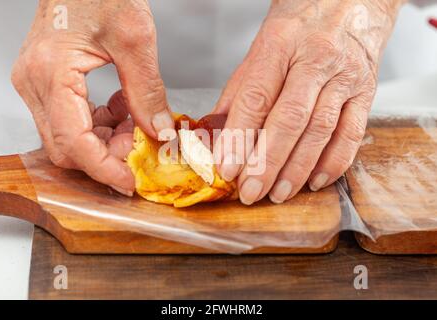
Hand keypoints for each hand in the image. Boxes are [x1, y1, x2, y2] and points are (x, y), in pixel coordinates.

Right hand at [12, 0, 173, 195]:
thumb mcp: (135, 41)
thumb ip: (147, 92)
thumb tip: (157, 130)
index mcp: (51, 73)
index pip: (74, 143)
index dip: (103, 169)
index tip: (129, 182)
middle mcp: (35, 83)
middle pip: (66, 148)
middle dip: (105, 157)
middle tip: (138, 148)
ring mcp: (36, 84)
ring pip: (67, 138)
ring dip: (104, 141)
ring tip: (135, 125)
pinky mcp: (46, 82)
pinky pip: (68, 120)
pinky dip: (97, 125)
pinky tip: (120, 110)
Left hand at [213, 0, 403, 204]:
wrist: (351, 1)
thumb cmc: (300, 25)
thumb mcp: (261, 48)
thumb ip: (240, 91)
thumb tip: (217, 133)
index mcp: (280, 45)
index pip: (256, 98)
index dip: (239, 138)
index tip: (226, 168)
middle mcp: (315, 60)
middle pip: (289, 120)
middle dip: (267, 163)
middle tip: (250, 192)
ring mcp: (344, 77)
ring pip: (321, 131)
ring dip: (297, 169)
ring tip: (278, 193)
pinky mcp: (366, 92)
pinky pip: (352, 133)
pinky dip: (333, 163)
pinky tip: (314, 181)